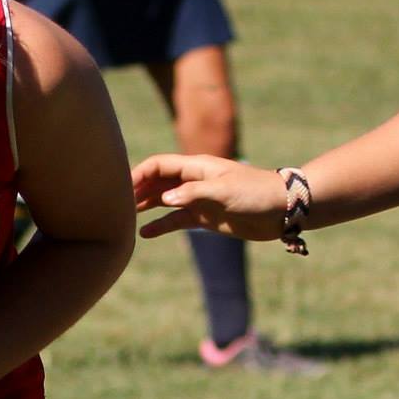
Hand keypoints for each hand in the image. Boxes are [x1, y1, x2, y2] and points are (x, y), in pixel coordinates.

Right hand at [132, 153, 288, 242]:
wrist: (282, 210)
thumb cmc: (256, 193)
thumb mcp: (223, 191)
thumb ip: (193, 194)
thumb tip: (165, 199)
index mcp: (197, 167)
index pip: (159, 165)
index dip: (139, 173)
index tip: (121, 188)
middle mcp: (195, 181)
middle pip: (158, 181)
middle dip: (137, 190)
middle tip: (116, 205)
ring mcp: (199, 199)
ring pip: (164, 200)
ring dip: (146, 206)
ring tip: (124, 217)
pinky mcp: (206, 217)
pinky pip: (177, 220)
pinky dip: (161, 225)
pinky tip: (145, 233)